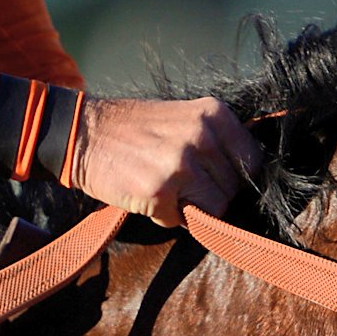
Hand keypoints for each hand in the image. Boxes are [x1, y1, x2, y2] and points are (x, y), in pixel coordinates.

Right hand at [68, 96, 261, 226]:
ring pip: (214, 209)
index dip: (236, 178)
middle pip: (234, 189)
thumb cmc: (133, 129)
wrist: (82, 133)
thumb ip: (216, 142)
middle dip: (211, 194)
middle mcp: (203, 136)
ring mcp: (183, 164)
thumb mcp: (184, 119)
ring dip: (191, 208)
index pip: (254, 162)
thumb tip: (246, 180)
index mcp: (214, 114)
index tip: (217, 180)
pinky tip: (146, 195)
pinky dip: (164, 216)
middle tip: (180, 183)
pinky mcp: (161, 191)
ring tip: (165, 188)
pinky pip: (179, 221)